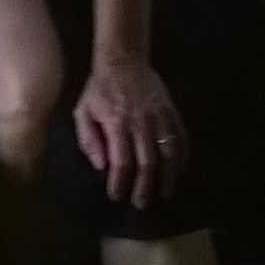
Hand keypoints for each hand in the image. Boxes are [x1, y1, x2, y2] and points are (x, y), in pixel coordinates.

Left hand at [74, 52, 186, 209]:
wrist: (123, 60)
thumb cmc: (99, 89)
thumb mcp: (83, 111)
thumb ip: (88, 139)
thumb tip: (100, 166)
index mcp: (116, 123)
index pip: (121, 160)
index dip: (119, 181)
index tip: (116, 196)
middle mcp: (140, 122)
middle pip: (147, 162)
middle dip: (144, 186)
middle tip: (141, 204)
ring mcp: (159, 116)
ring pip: (168, 152)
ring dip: (167, 176)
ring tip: (165, 193)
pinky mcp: (172, 111)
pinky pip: (181, 137)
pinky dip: (182, 156)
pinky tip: (179, 170)